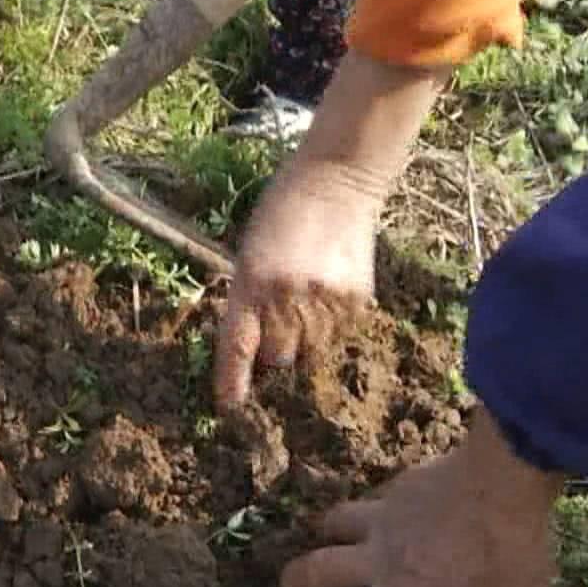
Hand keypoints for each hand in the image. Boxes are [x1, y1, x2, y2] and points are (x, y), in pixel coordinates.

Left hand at [214, 54, 448, 408]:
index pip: (238, 344)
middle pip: (278, 359)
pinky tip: (330, 293)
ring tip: (307, 303)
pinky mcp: (356, 299)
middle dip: (274, 353)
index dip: (232, 380)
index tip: (230, 406)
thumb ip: (247, 298)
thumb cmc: (282, 214)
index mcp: (251, 280)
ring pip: (311, 353)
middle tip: (280, 325)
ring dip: (305, 341)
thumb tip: (252, 353)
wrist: (337, 181)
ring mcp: (325, 299)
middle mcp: (286, 295)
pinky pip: (339, 336)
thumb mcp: (249, 252)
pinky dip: (331, 326)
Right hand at [281, 408, 562, 586]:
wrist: (504, 472)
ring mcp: (385, 517)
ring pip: (334, 522)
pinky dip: (380, 508)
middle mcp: (380, 561)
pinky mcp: (401, 484)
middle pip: (314, 571)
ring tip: (334, 540)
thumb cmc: (506, 551)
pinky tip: (401, 510)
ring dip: (329, 535)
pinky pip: (377, 497)